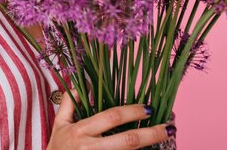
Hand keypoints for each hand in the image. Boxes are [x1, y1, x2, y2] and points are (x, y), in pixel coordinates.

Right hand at [47, 90, 175, 149]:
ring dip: (150, 148)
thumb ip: (69, 103)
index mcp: (80, 130)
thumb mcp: (58, 123)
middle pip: (128, 140)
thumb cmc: (56, 148)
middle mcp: (90, 147)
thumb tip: (83, 83)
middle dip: (152, 134)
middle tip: (169, 128)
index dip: (132, 111)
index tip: (148, 108)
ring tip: (166, 139)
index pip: (111, 117)